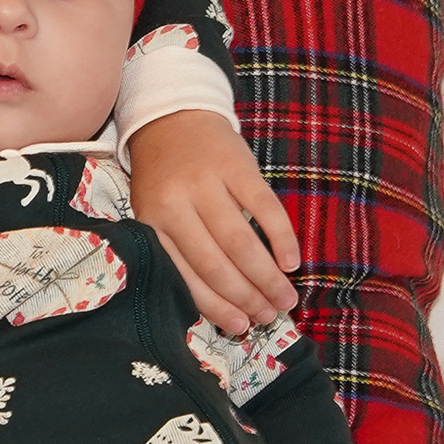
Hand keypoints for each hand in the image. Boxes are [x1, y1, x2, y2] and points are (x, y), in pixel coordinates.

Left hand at [126, 109, 300, 330]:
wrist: (172, 116)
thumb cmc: (165, 177)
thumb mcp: (156, 213)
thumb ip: (178, 251)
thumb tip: (219, 305)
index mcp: (152, 223)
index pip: (185, 275)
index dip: (215, 306)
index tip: (240, 327)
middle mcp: (176, 204)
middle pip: (215, 263)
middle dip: (246, 297)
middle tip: (270, 316)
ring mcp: (207, 183)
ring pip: (240, 242)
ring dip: (266, 277)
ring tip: (285, 298)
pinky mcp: (236, 165)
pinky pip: (264, 208)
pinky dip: (281, 237)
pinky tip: (291, 261)